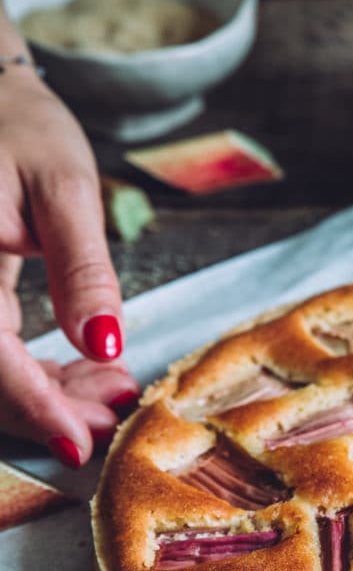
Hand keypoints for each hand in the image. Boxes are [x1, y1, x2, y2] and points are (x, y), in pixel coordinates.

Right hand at [0, 60, 137, 465]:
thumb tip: (105, 344)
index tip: (81, 445)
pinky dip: (30, 371)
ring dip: (41, 395)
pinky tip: (81, 370)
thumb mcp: (65, 189)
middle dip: (46, 408)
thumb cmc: (20, 125)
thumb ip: (83, 270)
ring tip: (111, 393)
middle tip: (116, 412)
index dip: (33, 407)